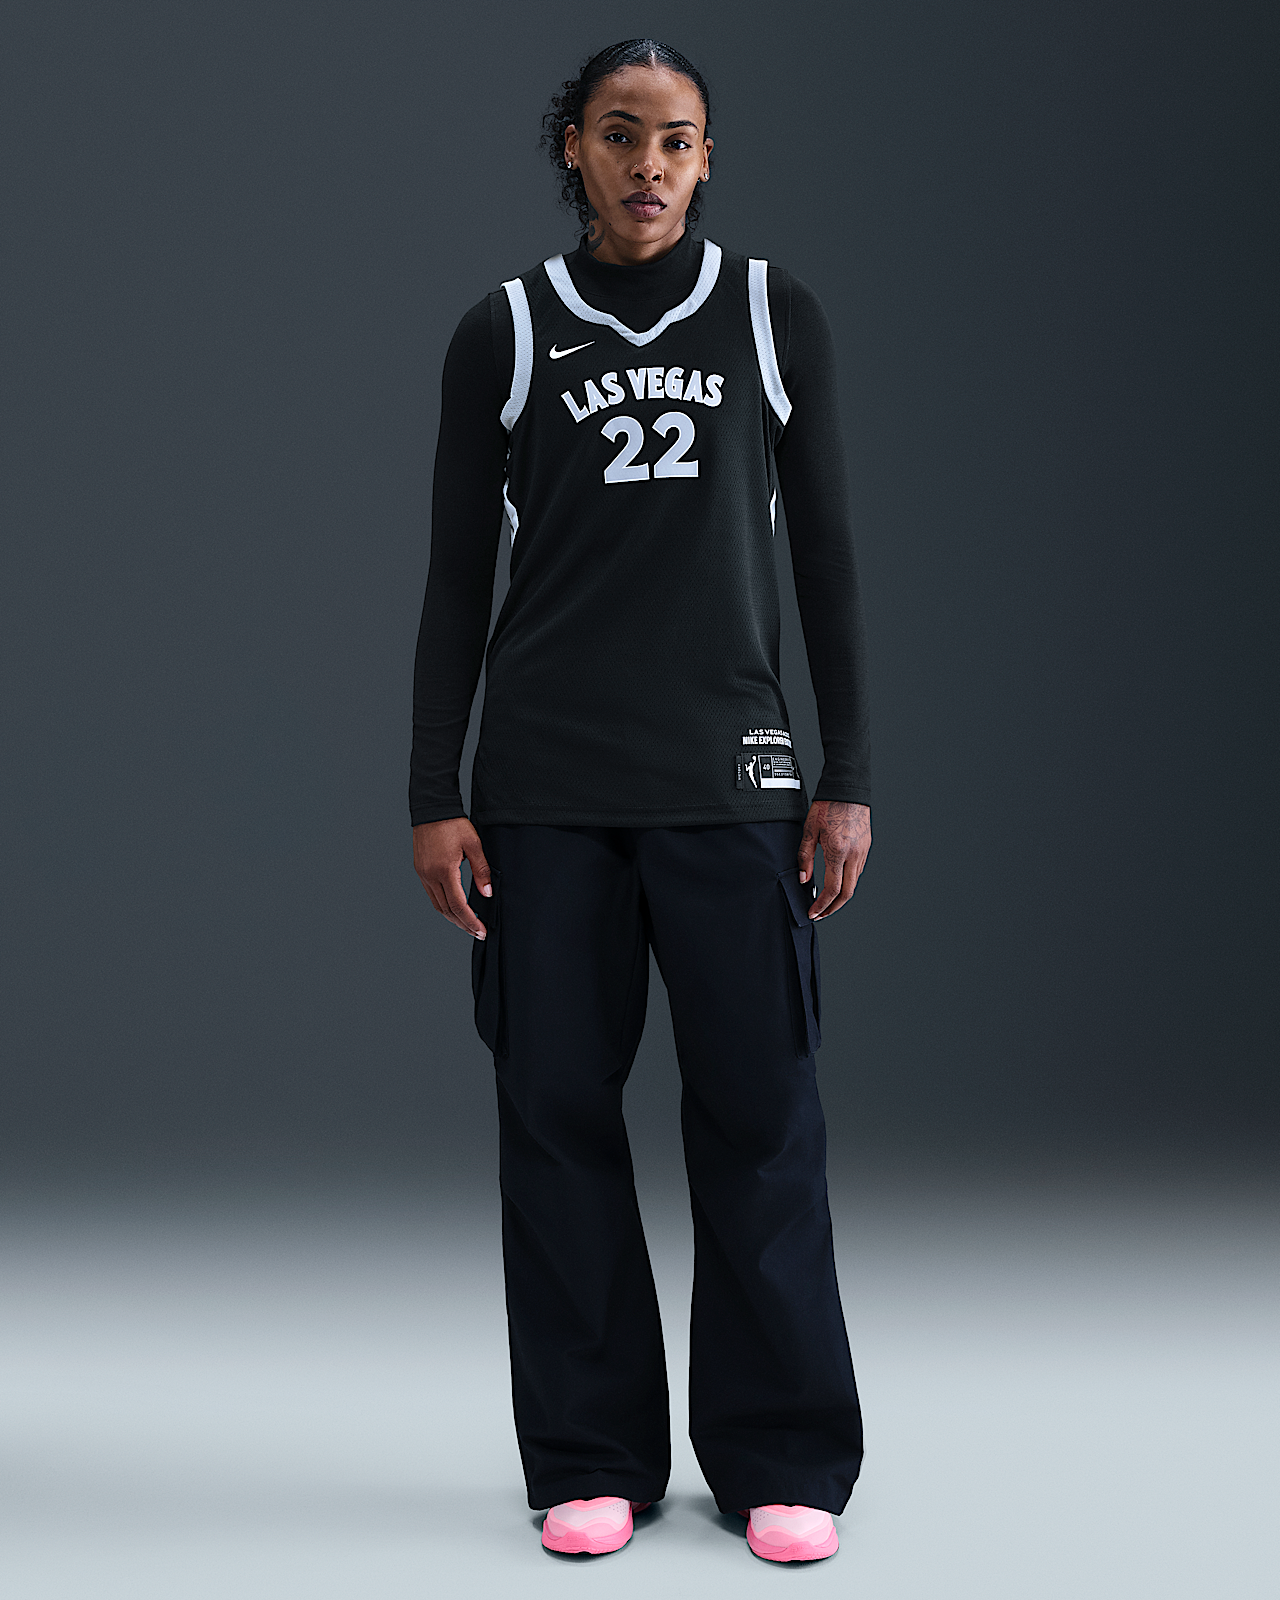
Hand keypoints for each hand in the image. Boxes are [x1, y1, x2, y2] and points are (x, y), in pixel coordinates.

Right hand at [413, 817, 491, 937]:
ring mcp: (423, 874)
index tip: (481, 930)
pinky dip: (443, 905)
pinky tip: (453, 907)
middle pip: (446, 910)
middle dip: (463, 924)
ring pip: (437, 905)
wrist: (432, 809)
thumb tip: (487, 893)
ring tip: (467, 923)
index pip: (458, 905)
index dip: (470, 921)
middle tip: (477, 932)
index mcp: (444, 870)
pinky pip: (431, 895)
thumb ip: (481, 870)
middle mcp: (430, 875)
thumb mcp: (474, 844)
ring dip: (452, 917)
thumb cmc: (453, 824)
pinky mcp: (420, 870)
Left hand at [798, 801, 870, 919]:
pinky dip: (847, 882)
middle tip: (820, 914)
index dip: (822, 905)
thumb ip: (805, 856)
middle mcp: (854, 854)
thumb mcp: (809, 830)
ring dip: (840, 896)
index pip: (832, 889)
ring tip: (826, 901)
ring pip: (854, 883)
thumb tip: (804, 879)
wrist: (848, 789)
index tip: (813, 913)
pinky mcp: (866, 847)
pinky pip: (857, 871)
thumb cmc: (827, 805)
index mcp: (838, 851)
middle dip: (833, 908)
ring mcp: (863, 851)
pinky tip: (837, 882)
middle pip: (847, 893)